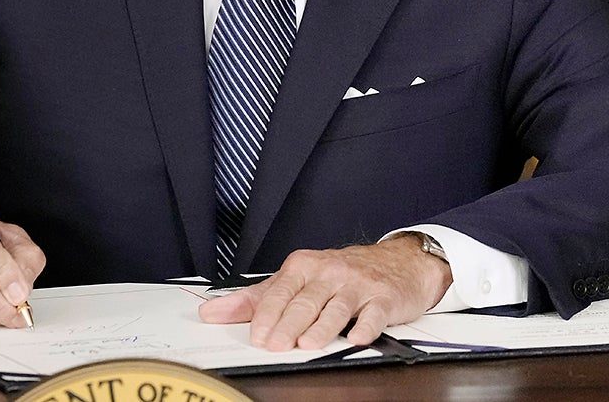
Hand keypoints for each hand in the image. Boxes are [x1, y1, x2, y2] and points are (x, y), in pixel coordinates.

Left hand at [198, 236, 452, 349]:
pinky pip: (373, 314)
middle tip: (275, 346)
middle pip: (305, 302)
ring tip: (307, 345)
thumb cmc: (339, 275)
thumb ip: (254, 299)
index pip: (279, 291)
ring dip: (322, 328)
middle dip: (288, 324)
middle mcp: (329, 273)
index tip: (256, 337)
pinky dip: (365, 326)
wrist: (397, 262)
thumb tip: (211, 312)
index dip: (266, 315)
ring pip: (336, 308)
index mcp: (303, 267)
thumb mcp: (295, 280)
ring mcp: (357, 286)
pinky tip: (356, 337)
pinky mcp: (383, 299)